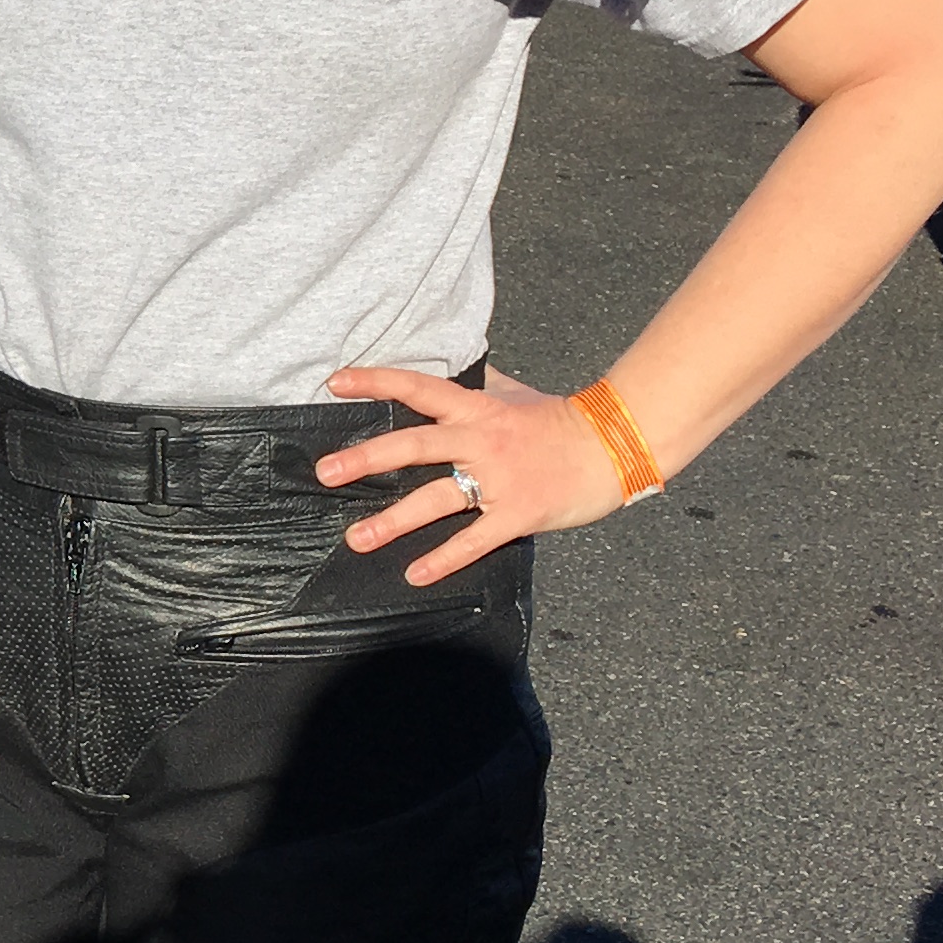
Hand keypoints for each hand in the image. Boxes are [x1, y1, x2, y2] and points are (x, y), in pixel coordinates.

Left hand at [316, 366, 629, 586]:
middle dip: (366, 459)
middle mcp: (481, 440)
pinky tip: (415, 574)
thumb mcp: (516, 394)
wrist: (617, 444)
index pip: (418, 388)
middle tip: (325, 472)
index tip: (336, 382)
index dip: (376, 381)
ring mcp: (499, 478)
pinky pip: (474, 539)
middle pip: (413, 445)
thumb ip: (481, 386)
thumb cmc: (562, 420)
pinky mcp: (518, 512)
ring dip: (393, 520)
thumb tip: (458, 369)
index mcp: (477, 408)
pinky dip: (444, 558)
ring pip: (436, 499)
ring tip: (356, 538)